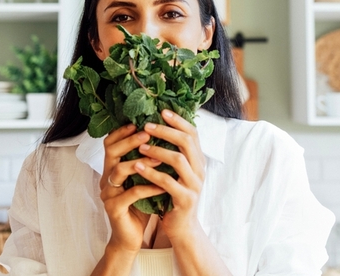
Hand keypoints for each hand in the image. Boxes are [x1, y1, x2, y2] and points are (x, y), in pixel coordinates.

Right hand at [100, 124, 163, 252]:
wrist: (130, 237)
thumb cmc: (139, 204)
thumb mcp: (142, 178)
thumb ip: (145, 160)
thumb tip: (163, 135)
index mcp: (111, 167)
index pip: (110, 142)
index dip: (123, 131)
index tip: (141, 122)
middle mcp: (106, 177)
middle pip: (111, 151)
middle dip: (130, 140)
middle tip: (148, 134)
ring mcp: (108, 193)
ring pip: (118, 170)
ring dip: (140, 162)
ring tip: (159, 158)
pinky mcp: (114, 208)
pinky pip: (131, 193)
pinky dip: (148, 187)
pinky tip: (163, 185)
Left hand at [133, 110, 205, 243]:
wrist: (182, 227)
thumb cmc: (175, 194)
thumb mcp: (177, 171)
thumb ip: (174, 151)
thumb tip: (159, 126)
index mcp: (198, 160)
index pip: (193, 133)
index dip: (178, 120)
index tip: (162, 111)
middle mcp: (200, 169)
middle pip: (187, 142)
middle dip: (166, 131)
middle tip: (147, 126)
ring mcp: (194, 185)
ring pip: (179, 160)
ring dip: (158, 150)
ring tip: (140, 146)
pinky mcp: (185, 200)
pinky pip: (168, 183)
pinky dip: (152, 173)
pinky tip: (139, 167)